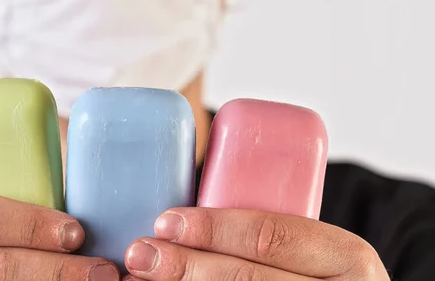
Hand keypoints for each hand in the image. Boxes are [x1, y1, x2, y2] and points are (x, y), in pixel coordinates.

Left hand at [123, 208, 389, 279]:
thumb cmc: (317, 270)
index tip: (166, 222)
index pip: (272, 236)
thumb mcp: (315, 246)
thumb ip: (271, 228)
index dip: (214, 229)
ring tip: (138, 280)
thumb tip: (178, 212)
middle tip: (141, 254)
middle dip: (186, 267)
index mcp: (347, 256)